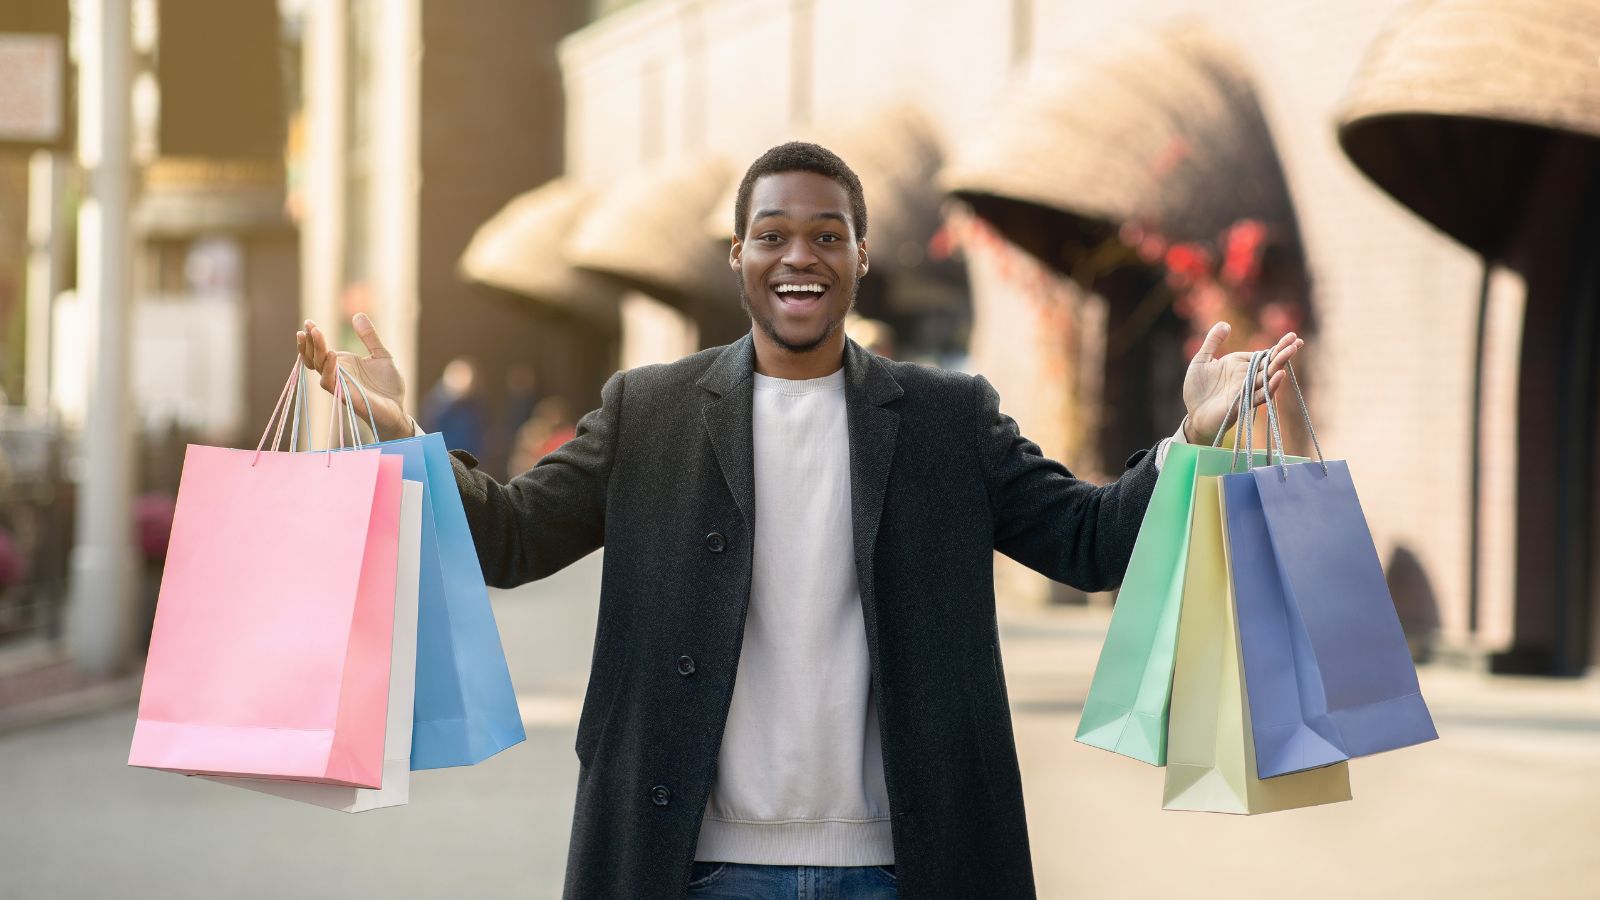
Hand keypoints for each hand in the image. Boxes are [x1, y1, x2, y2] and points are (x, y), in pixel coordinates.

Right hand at [296, 313, 410, 441]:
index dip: (312, 337)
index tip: (309, 322)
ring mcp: (339, 385)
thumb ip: (369, 337)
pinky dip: (329, 367)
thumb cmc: (388, 385)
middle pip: (314, 358)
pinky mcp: (345, 395)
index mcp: (342, 364)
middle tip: (309, 326)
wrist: (398, 408)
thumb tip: (358, 315)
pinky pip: (330, 382)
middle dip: (309, 342)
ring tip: (317, 333)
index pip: (319, 350)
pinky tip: (332, 353)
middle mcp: (337, 374)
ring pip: (318, 368)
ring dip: (316, 351)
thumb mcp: (381, 355)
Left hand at [1181, 322, 1303, 444]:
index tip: (1293, 336)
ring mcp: (1246, 390)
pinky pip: (1261, 394)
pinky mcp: (1243, 403)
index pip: (1262, 354)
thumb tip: (1225, 324)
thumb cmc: (1197, 389)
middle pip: (1269, 363)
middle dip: (1283, 352)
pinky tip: (1280, 375)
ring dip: (1280, 364)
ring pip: (1268, 376)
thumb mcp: (1201, 360)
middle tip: (1297, 341)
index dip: (1278, 346)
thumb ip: (1212, 342)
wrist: (1193, 414)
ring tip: (1291, 351)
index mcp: (1239, 365)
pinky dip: (1271, 385)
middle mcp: (1247, 376)